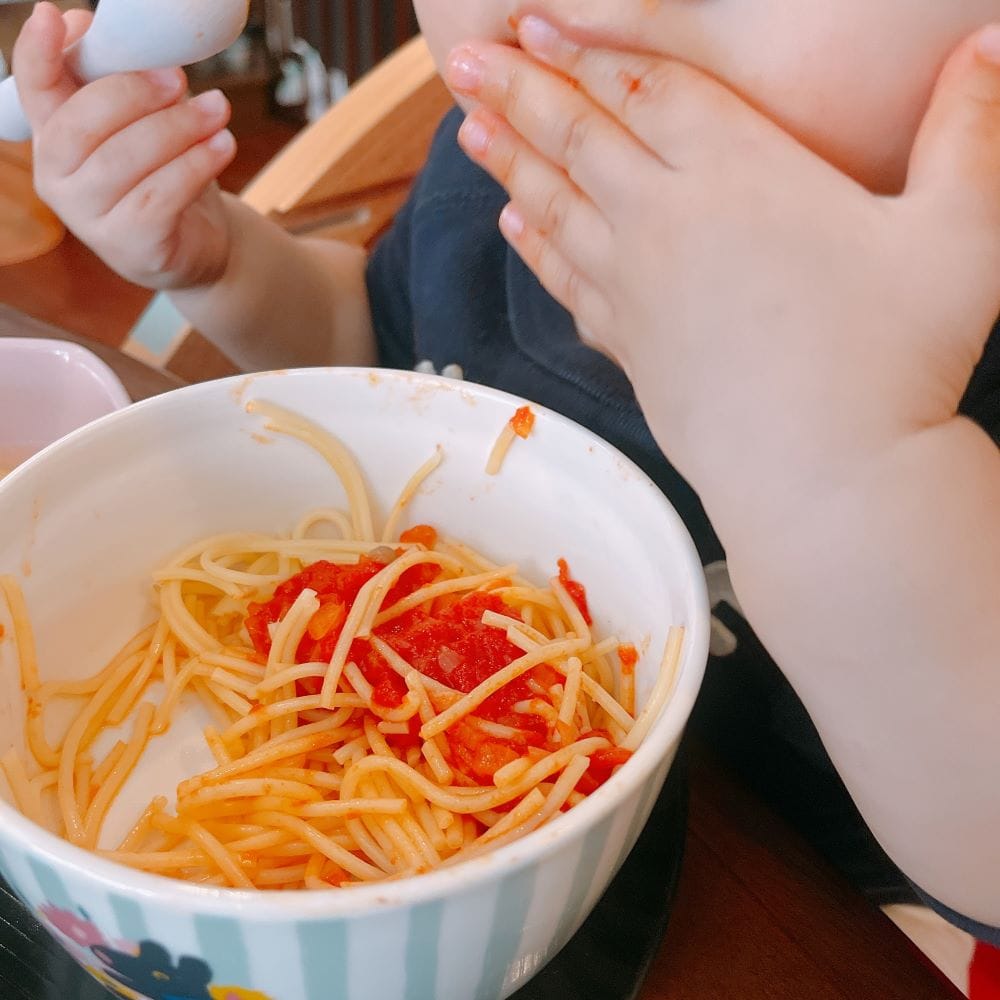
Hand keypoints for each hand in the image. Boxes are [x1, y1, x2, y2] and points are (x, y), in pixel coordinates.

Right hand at [13, 2, 236, 289]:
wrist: (200, 239)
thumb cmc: (165, 171)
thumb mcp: (146, 119)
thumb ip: (124, 79)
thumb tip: (102, 29)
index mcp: (52, 134)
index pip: (34, 88)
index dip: (37, 52)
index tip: (51, 17)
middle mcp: (57, 177)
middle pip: (82, 123)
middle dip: (134, 93)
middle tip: (179, 78)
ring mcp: (88, 217)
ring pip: (125, 160)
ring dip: (178, 127)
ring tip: (218, 110)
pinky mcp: (130, 244)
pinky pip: (160, 196)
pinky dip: (195, 164)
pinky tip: (223, 145)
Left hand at [444, 19, 999, 532]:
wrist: (823, 478)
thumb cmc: (895, 361)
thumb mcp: (961, 235)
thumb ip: (970, 133)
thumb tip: (996, 39)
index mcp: (740, 172)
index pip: (649, 88)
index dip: (588, 47)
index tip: (534, 21)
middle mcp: (668, 221)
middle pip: (580, 137)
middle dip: (519, 91)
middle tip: (466, 60)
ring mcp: (638, 288)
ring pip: (557, 207)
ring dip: (510, 163)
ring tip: (469, 130)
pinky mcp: (629, 346)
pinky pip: (567, 281)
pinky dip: (537, 248)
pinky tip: (516, 227)